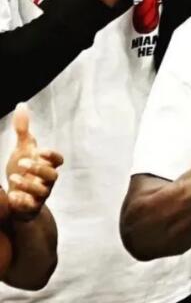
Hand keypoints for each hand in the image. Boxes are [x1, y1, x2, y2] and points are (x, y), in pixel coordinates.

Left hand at [5, 104, 63, 220]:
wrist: (17, 197)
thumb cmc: (23, 170)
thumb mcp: (22, 149)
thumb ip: (23, 129)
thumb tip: (22, 104)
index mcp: (46, 165)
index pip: (58, 160)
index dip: (52, 156)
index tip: (40, 150)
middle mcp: (46, 180)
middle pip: (53, 176)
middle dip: (39, 169)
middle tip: (21, 163)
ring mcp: (39, 195)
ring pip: (43, 192)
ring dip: (29, 185)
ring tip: (13, 178)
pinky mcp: (30, 207)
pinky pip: (30, 206)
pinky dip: (21, 201)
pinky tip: (11, 195)